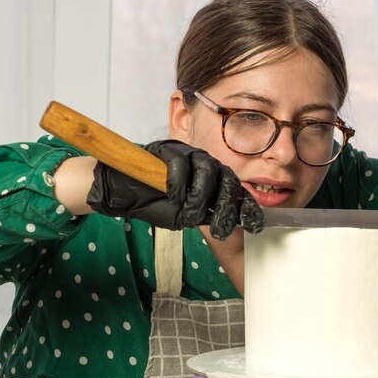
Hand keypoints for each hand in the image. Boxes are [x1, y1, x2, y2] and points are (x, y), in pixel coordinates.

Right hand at [86, 140, 263, 239]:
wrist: (122, 193)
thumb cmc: (154, 203)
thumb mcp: (186, 216)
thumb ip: (206, 215)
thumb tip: (230, 222)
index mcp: (212, 177)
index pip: (236, 189)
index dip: (247, 207)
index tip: (255, 226)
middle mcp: (204, 162)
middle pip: (229, 178)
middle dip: (228, 207)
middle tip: (222, 229)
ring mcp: (187, 153)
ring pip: (209, 170)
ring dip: (201, 198)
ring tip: (189, 213)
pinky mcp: (167, 148)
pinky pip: (181, 165)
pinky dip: (179, 186)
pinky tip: (172, 197)